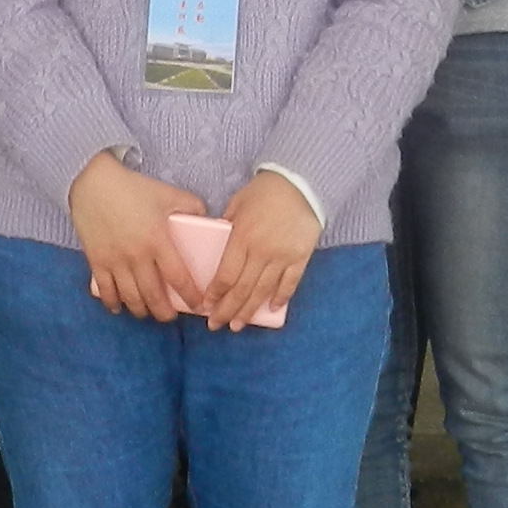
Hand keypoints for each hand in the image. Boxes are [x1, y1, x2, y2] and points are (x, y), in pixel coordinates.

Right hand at [67, 151, 207, 322]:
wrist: (93, 182)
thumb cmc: (133, 187)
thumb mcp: (167, 193)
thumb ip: (191, 206)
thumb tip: (206, 218)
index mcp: (158, 240)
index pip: (178, 277)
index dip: (190, 295)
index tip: (198, 304)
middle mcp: (137, 256)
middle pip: (153, 296)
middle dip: (164, 312)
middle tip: (171, 317)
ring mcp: (115, 261)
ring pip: (130, 298)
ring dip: (141, 310)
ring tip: (148, 312)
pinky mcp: (96, 261)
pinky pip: (105, 291)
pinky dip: (113, 303)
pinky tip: (120, 307)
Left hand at [200, 170, 317, 331]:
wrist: (300, 182)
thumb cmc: (264, 191)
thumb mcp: (237, 204)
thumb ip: (227, 227)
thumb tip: (219, 246)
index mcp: (241, 238)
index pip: (225, 274)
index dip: (215, 294)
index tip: (206, 308)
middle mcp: (261, 251)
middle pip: (242, 289)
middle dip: (227, 310)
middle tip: (217, 326)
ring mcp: (282, 256)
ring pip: (263, 291)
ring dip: (249, 311)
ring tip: (238, 325)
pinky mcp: (301, 257)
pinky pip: (290, 283)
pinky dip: (281, 297)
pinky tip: (272, 309)